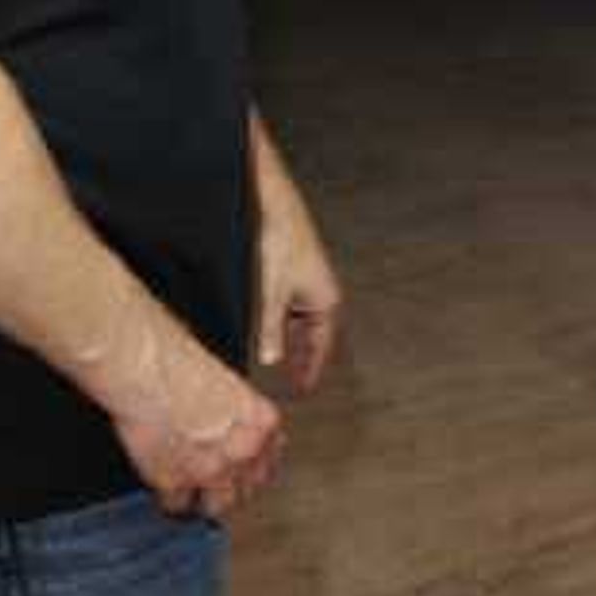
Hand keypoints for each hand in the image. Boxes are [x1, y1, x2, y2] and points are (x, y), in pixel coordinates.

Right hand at [105, 319, 284, 519]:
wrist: (146, 366)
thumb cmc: (180, 362)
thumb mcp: (228, 385)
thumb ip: (239, 419)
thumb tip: (233, 436)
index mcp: (263, 423)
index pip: (268, 463)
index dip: (248, 468)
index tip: (236, 470)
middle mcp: (244, 451)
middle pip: (246, 490)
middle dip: (228, 486)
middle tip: (210, 479)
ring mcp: (211, 470)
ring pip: (216, 507)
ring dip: (203, 499)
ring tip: (189, 489)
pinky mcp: (174, 481)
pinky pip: (176, 506)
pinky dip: (168, 498)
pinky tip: (163, 487)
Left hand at [253, 188, 344, 397]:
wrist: (271, 205)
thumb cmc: (279, 243)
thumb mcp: (271, 294)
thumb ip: (270, 330)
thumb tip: (270, 359)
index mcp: (326, 300)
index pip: (322, 347)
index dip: (312, 370)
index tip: (305, 389)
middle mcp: (321, 292)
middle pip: (315, 336)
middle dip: (305, 358)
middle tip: (296, 382)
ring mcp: (308, 282)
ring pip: (302, 322)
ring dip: (293, 341)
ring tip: (282, 361)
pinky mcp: (293, 272)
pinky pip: (292, 308)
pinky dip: (284, 323)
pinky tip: (269, 328)